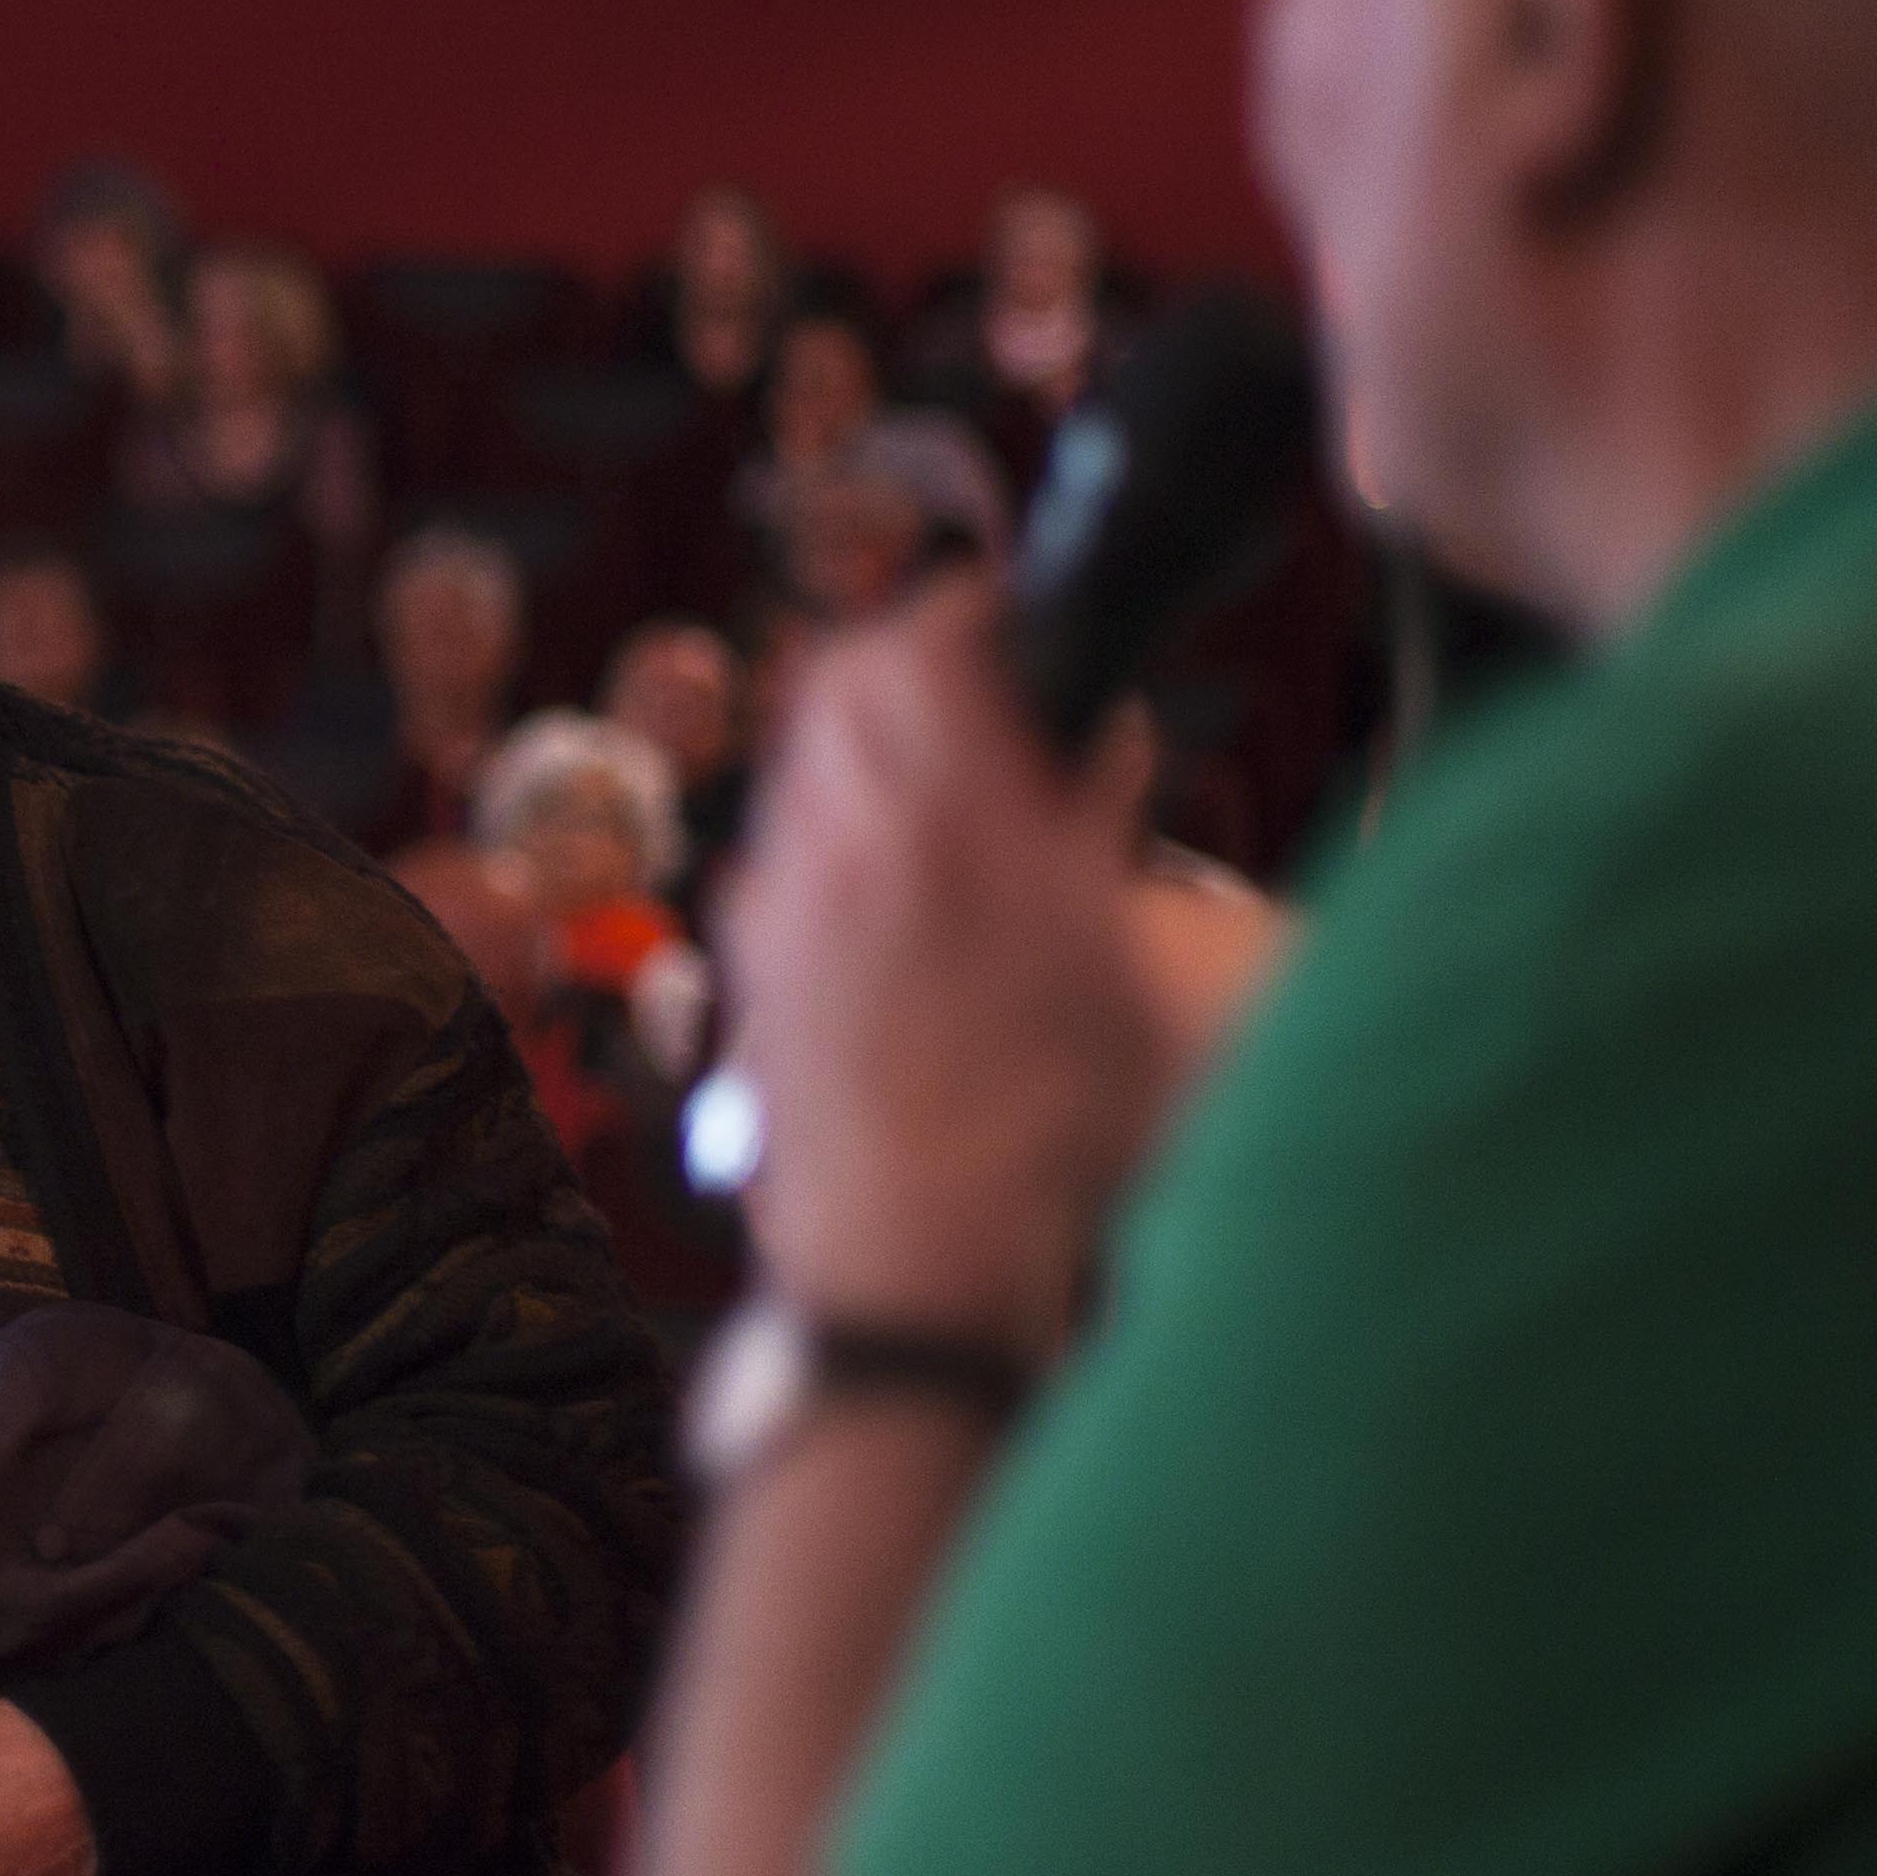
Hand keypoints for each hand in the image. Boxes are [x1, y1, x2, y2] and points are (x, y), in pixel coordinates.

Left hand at [720, 575, 1172, 1352]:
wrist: (915, 1265)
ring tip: (952, 795)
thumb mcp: (1127, 972)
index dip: (968, 609)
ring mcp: (777, 904)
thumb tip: (1100, 740)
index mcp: (944, 822)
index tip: (1010, 615)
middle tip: (981, 693)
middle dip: (905, 665)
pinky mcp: (749, 967)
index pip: (919, 640)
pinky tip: (897, 896)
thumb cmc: (1045, 1141)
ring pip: (801, 765)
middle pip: (836, 683)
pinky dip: (834, 839)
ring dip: (866, 750)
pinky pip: (779, 855)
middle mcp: (838, 843)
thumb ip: (1095, 833)